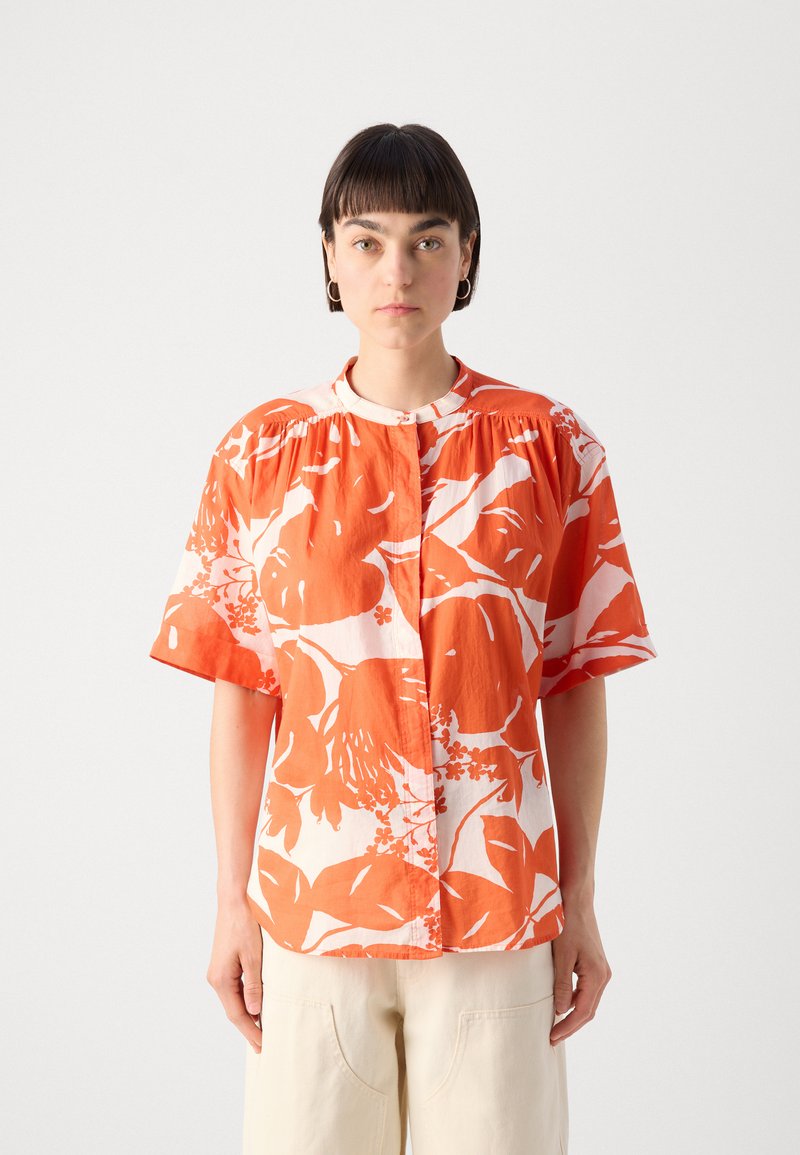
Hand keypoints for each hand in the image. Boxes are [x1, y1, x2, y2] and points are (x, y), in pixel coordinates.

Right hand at [206, 900, 263, 1053]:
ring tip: (261, 1031)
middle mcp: (216, 978)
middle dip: (248, 1028)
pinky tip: (255, 1007)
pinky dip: (245, 1001)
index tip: (263, 1045)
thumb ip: (254, 986)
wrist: (234, 901)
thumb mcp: (253, 957)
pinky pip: (234, 990)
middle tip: (264, 1045)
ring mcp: (218, 972)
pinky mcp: (224, 965)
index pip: (237, 1014)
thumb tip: (255, 1013)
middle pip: (233, 1011)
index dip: (251, 1031)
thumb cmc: (244, 925)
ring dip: (247, 1016)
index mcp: (221, 980)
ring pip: (233, 1001)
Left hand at [549, 899, 611, 1043]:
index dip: (567, 1027)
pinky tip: (561, 1004)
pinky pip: (586, 990)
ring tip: (555, 1026)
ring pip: (588, 1001)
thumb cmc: (568, 925)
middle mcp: (603, 976)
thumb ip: (561, 985)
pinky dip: (575, 1001)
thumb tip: (560, 1011)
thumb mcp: (561, 956)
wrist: (577, 901)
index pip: (582, 1012)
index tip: (552, 1037)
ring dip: (573, 1015)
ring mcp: (601, 970)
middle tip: (551, 1037)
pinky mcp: (595, 965)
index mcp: (597, 975)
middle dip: (570, 1025)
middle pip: (588, 1010)